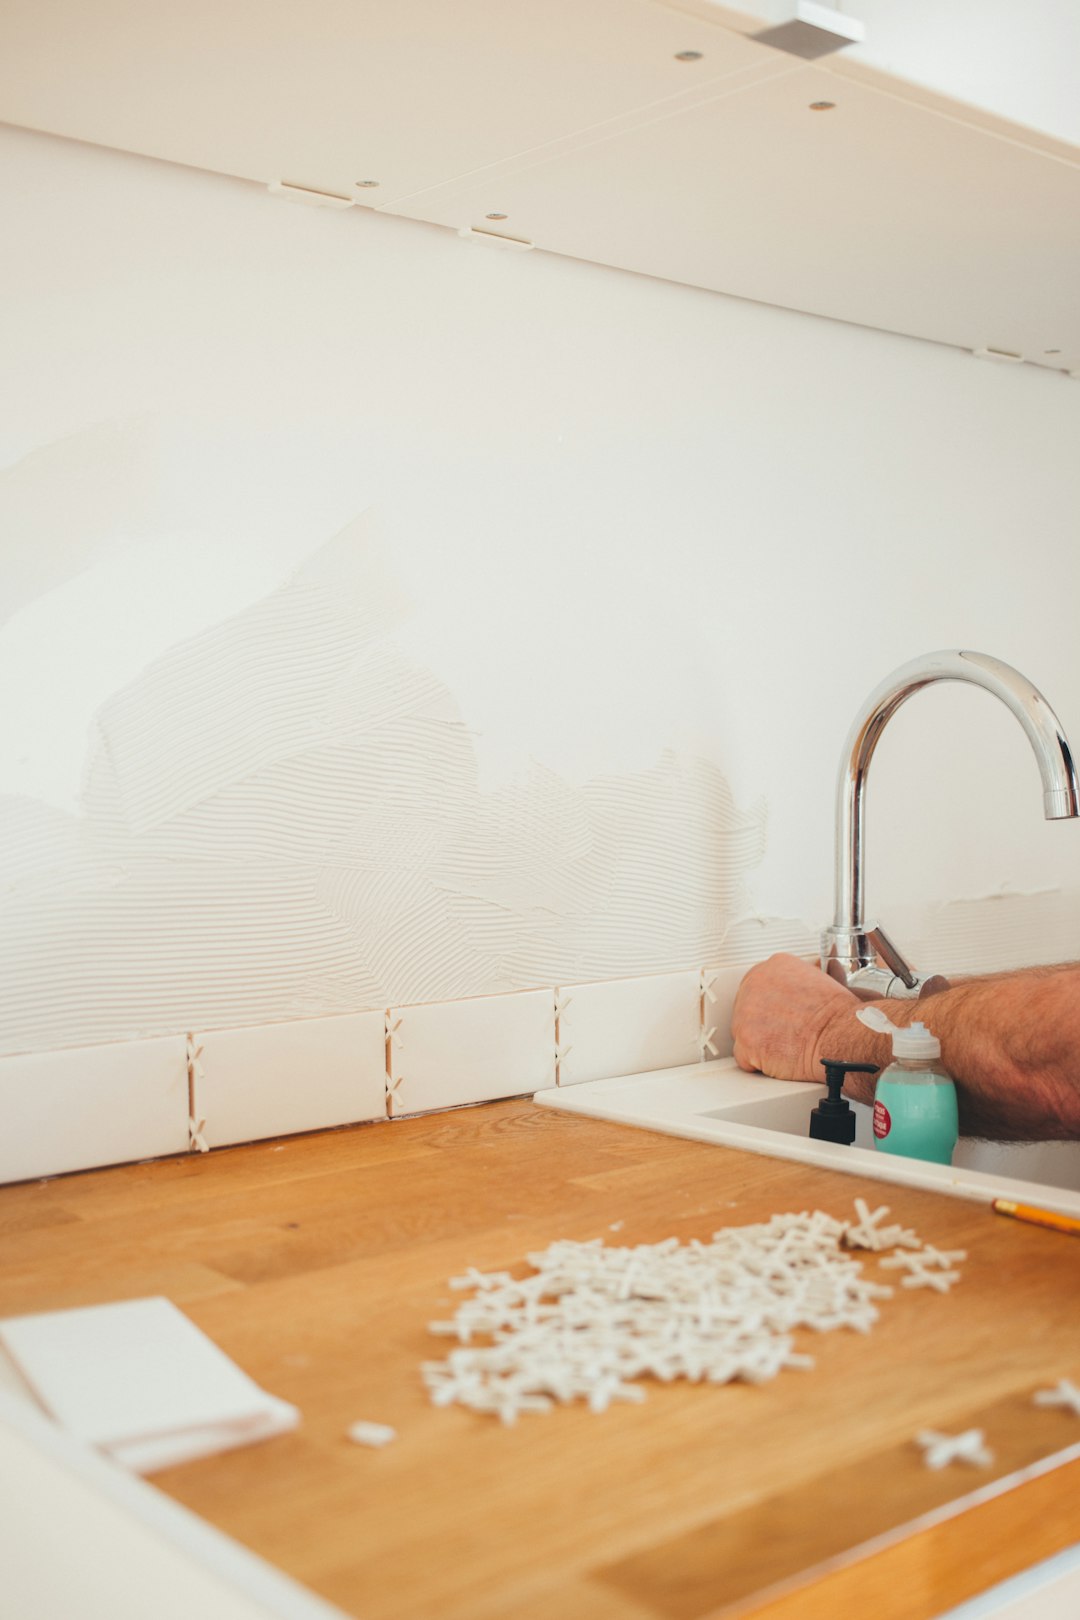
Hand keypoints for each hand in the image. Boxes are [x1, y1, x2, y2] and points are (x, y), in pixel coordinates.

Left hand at [732, 954, 858, 1080]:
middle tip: (785, 1033)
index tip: (779, 1014)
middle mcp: (753, 985)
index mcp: (773, 967)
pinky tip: (779, 1060)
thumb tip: (808, 975)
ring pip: (743, 1032)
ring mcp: (745, 1015)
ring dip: (761, 1043)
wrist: (840, 1036)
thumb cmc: (837, 1014)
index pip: (757, 985)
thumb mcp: (822, 979)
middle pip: (746, 1008)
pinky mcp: (745, 1042)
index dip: (769, 1004)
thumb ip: (803, 978)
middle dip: (762, 1023)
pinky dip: (759, 1063)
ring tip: (787, 1045)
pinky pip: (744, 1057)